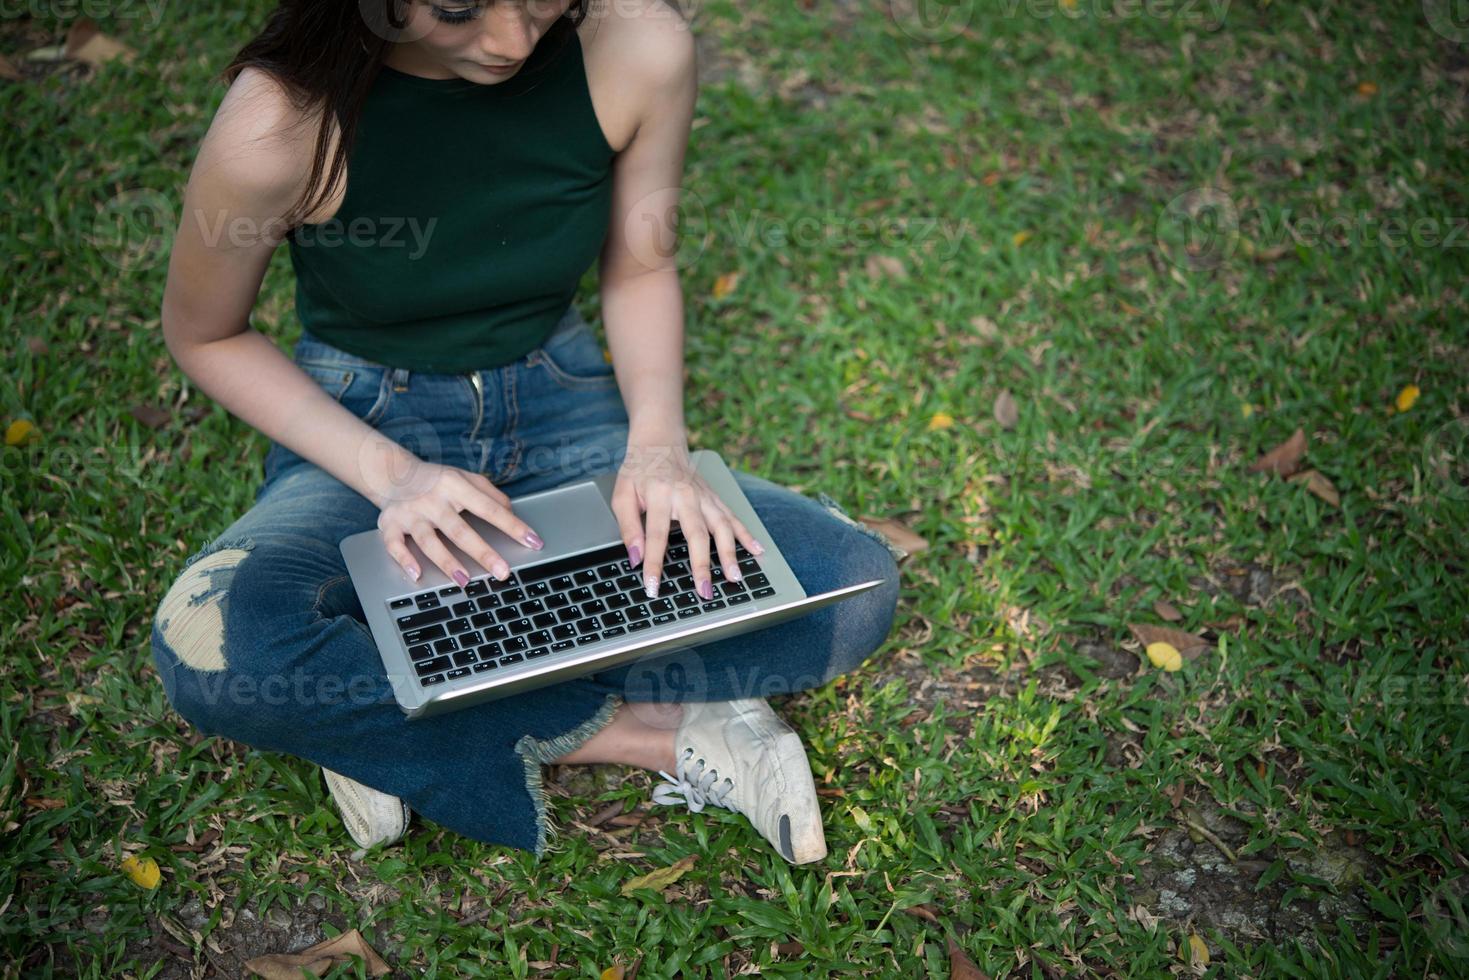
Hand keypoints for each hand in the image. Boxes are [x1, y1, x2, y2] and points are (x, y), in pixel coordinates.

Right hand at [376, 459, 543, 584]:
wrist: (393, 472)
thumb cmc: (437, 480)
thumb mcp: (466, 477)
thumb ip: (490, 494)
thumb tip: (513, 514)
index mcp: (455, 485)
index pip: (489, 508)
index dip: (513, 526)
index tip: (533, 542)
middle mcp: (432, 499)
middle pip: (459, 530)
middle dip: (483, 553)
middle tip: (503, 572)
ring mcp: (410, 513)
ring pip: (428, 541)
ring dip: (446, 562)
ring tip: (465, 580)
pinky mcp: (389, 524)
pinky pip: (394, 545)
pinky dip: (404, 560)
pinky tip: (417, 574)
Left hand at [611, 442, 764, 599]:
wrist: (660, 442)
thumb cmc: (639, 471)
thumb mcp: (622, 495)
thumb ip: (628, 527)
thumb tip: (635, 558)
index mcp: (660, 494)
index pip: (657, 535)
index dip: (655, 563)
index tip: (653, 587)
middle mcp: (686, 495)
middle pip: (698, 534)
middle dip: (702, 565)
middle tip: (705, 591)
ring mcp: (705, 496)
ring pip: (722, 527)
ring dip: (730, 554)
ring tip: (735, 577)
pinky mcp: (715, 498)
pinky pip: (734, 517)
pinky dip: (747, 535)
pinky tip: (757, 551)